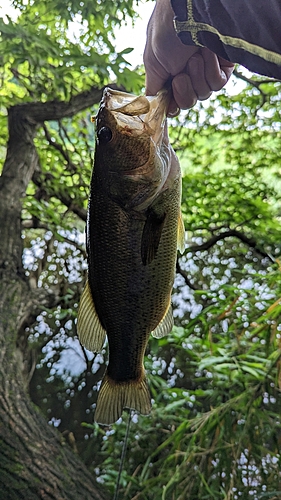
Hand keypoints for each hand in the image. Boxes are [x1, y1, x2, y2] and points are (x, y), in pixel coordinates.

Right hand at [143, 0, 234, 114]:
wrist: (192, 11)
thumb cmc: (167, 30)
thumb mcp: (152, 62)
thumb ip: (153, 87)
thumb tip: (151, 106)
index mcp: (169, 72)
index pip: (172, 101)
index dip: (171, 105)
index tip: (170, 105)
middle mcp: (188, 72)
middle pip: (187, 102)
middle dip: (183, 91)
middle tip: (180, 75)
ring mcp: (206, 70)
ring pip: (202, 95)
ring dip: (196, 77)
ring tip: (193, 56)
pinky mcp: (223, 67)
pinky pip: (216, 84)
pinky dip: (210, 71)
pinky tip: (208, 53)